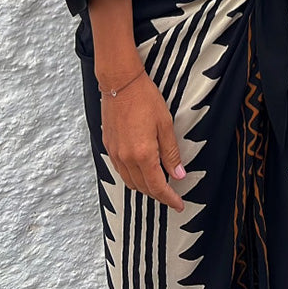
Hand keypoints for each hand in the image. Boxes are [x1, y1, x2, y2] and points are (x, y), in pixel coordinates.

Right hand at [100, 72, 185, 211]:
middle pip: (142, 188)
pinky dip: (132, 175)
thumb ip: (171, 153)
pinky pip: (120, 170)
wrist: (120, 83)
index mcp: (143, 154)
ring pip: (129, 181)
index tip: (179, 205)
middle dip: (158, 194)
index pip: (157, 187)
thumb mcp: (165, 124)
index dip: (169, 199)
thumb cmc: (145, 98)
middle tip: (171, 194)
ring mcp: (115, 153)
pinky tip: (141, 168)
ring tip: (157, 182)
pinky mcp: (108, 145)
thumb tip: (179, 175)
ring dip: (144, 186)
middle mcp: (126, 158)